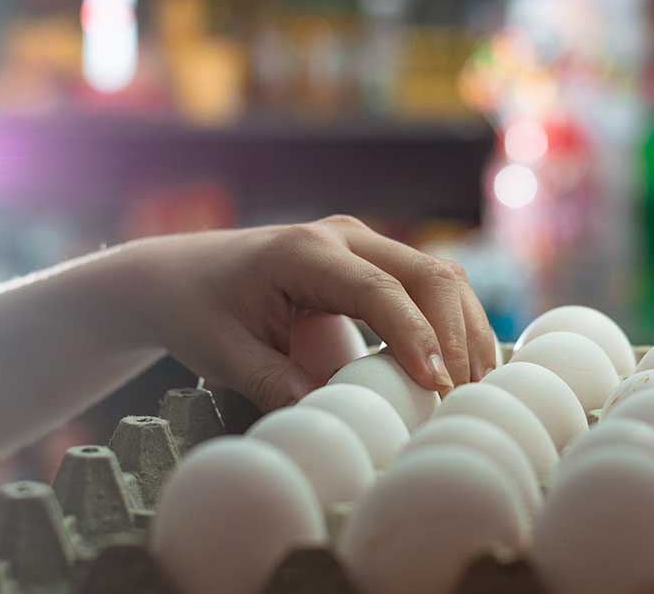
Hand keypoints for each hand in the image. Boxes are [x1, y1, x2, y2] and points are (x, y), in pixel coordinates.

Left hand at [125, 215, 495, 411]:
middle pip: (426, 273)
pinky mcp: (366, 259)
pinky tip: (460, 361)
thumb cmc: (196, 309)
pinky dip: (449, 319)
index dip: (414, 335)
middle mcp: (341, 235)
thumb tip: (334, 418)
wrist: (176, 275)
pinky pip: (423, 283)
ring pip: (437, 274)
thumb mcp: (222, 354)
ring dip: (463, 325)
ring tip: (477, 383)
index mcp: (303, 251)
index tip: (437, 384)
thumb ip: (274, 383)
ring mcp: (358, 242)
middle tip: (466, 394)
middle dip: (456, 332)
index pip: (378, 289)